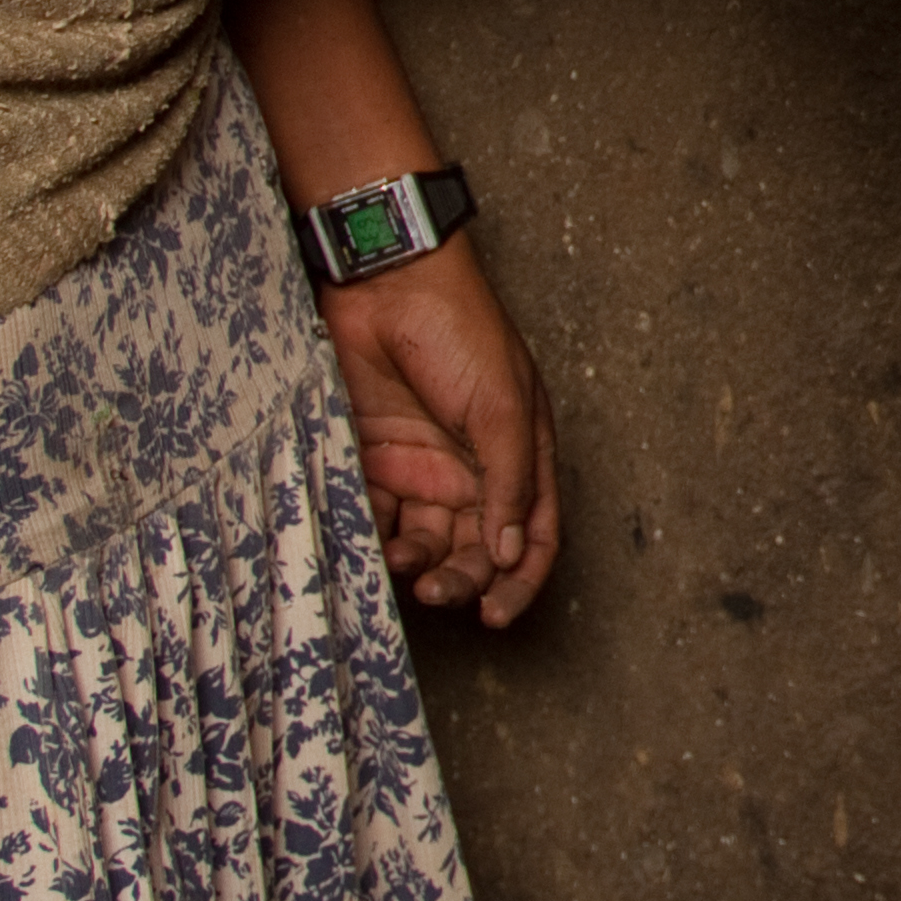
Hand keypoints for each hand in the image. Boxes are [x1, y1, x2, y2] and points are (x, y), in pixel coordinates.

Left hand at [313, 240, 563, 627]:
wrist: (385, 285)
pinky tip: (367, 539)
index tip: (497, 615)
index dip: (521, 580)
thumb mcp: (502, 407)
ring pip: (425, 542)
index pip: (533, 534)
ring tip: (398, 560)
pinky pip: (374, 515)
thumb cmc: (460, 329)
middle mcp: (473, 468)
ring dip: (416, 564)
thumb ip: (509, 481)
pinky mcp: (373, 459)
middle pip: (477, 548)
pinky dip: (371, 536)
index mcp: (520, 455)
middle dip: (463, 579)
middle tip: (440, 591)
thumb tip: (511, 551)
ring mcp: (422, 466)